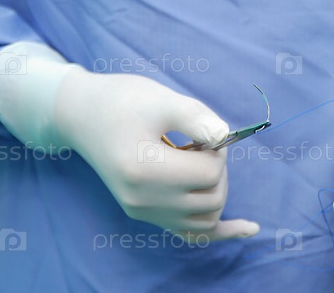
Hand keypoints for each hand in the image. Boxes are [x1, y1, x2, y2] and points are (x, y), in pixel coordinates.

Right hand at [0, 42, 259, 239]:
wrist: (83, 115)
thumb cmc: (123, 100)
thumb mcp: (162, 100)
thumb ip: (196, 118)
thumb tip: (225, 137)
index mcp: (145, 170)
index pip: (209, 173)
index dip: (217, 149)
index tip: (202, 132)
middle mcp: (142, 200)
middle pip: (212, 198)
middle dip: (217, 169)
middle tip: (199, 142)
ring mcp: (142, 211)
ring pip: (206, 218)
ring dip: (214, 190)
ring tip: (193, 161)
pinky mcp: (144, 213)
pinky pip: (190, 234)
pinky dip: (220, 230)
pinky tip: (250, 229)